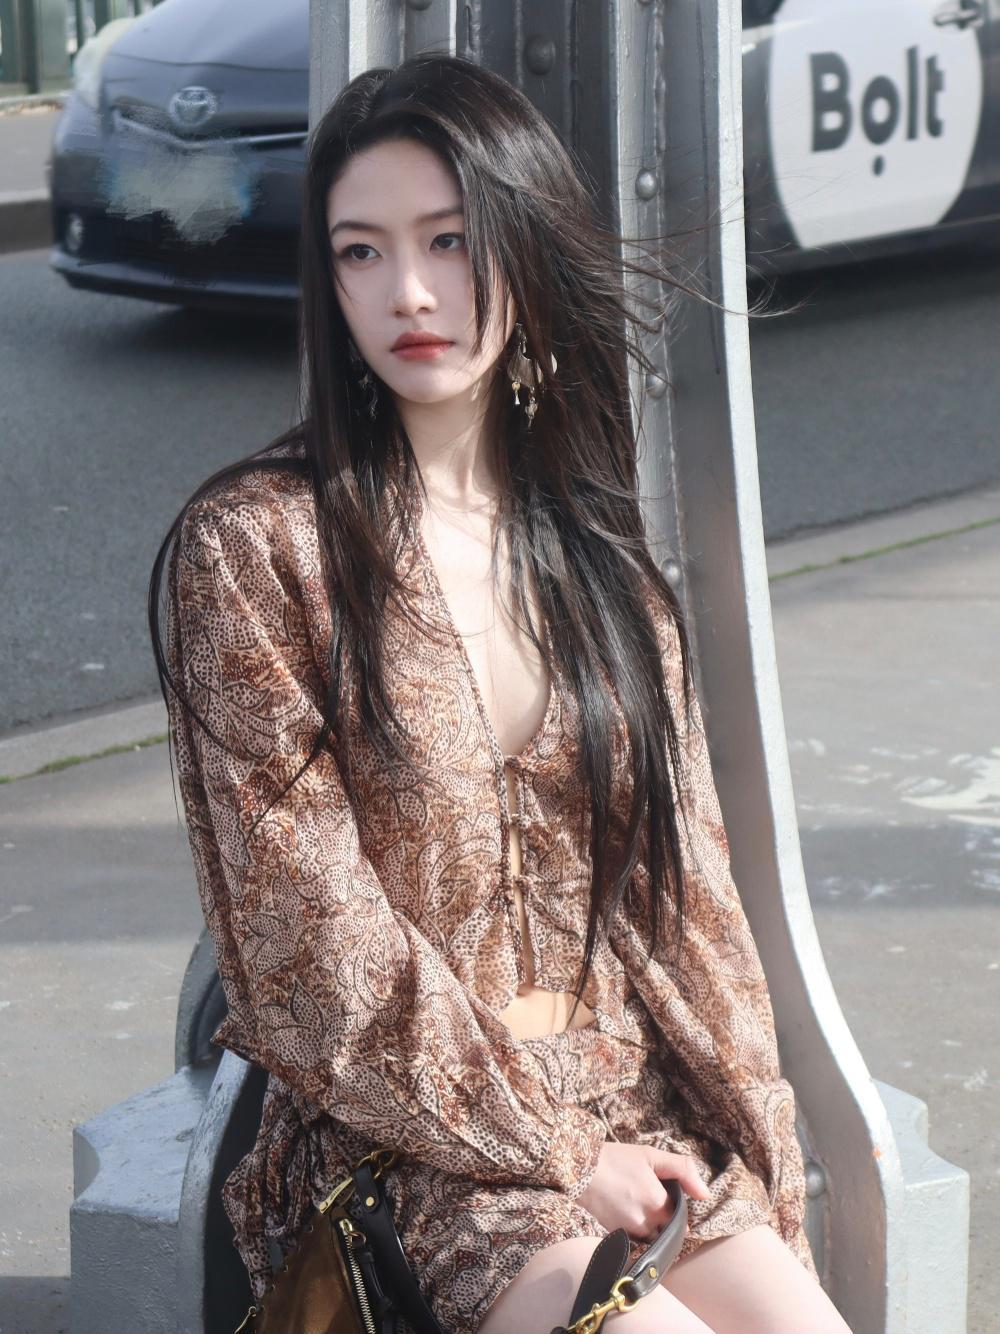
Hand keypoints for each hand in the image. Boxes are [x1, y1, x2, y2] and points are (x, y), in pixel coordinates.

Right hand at [575, 1142, 711, 1241]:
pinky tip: (625, 1207)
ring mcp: (629, 1232)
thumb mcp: (651, 1155)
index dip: (675, 1206)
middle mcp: (646, 1223)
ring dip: (650, 1224)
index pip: (680, 1217)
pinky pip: (634, 1237)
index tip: (666, 1194)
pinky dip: (635, 1226)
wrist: (578, 1168)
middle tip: (650, 1196)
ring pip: (651, 1235)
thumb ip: (683, 1171)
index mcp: (658, 1204)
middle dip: (663, 1217)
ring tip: (636, 1200)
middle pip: (666, 1230)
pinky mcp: (615, 1234)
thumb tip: (706, 1194)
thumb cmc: (616, 1159)